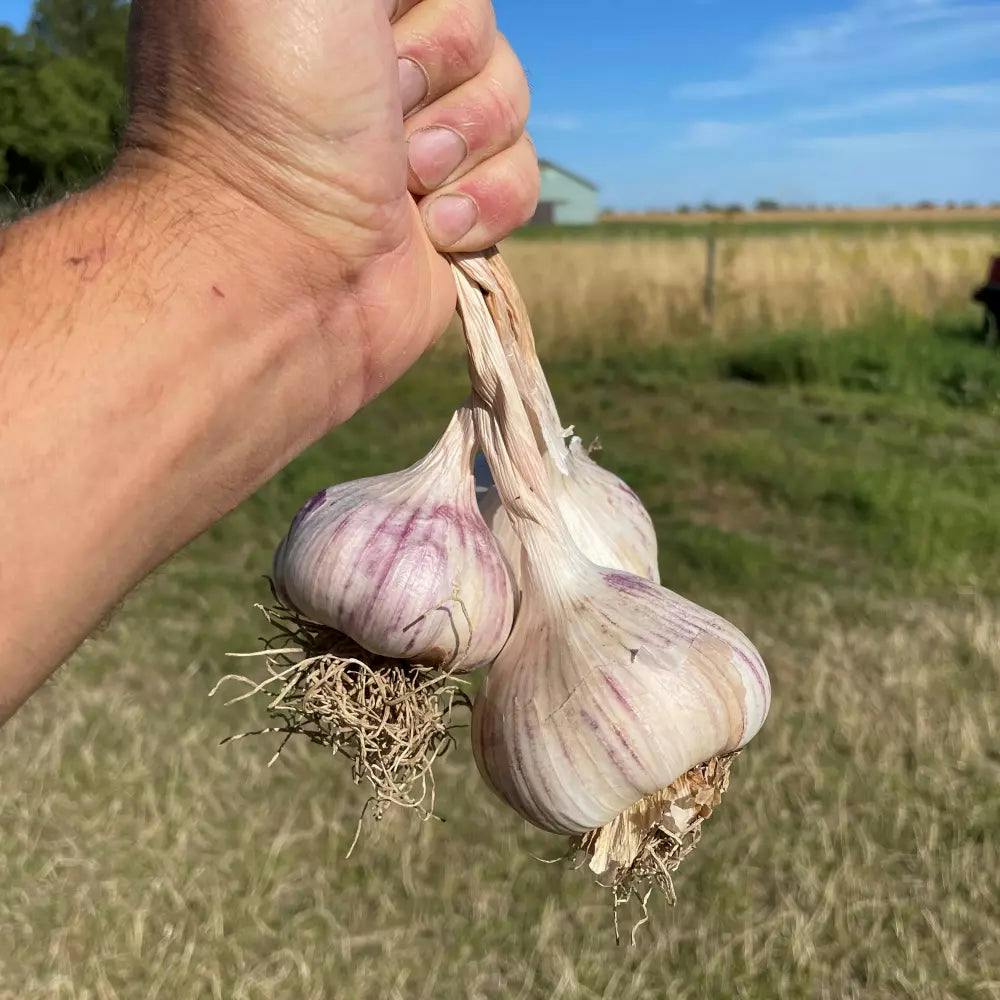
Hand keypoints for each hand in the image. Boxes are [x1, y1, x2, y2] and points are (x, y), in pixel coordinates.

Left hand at [121, 0, 537, 418]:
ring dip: (463, 139)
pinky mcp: (453, 214)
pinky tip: (434, 228)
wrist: (281, 269)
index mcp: (322, 5)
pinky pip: (521, 177)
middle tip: (378, 110)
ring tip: (403, 181)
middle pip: (476, 24)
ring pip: (509, 99)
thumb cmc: (270, 109)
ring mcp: (415, 146)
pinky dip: (488, 201)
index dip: (418, 2)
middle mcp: (367, 67)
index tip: (364, 34)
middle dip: (440, 65)